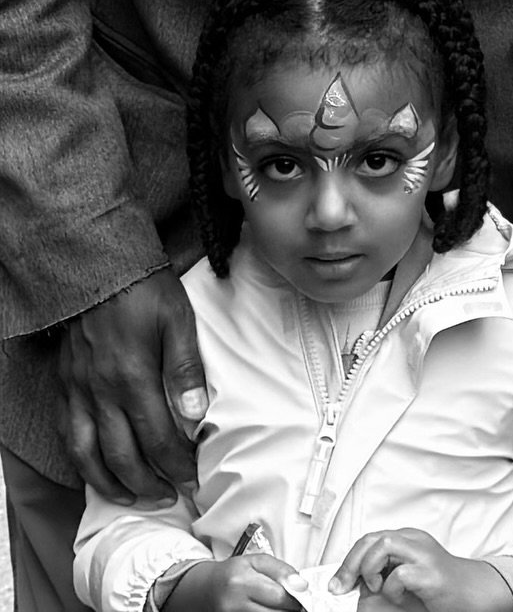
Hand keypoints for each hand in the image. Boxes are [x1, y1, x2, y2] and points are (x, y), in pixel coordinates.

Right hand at [58, 269, 207, 503]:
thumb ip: (186, 368)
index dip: (175, 465)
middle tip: (169, 496)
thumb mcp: (178, 318)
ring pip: (87, 456)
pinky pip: (67, 434)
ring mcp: (78, 391)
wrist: (100, 267)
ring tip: (134, 497)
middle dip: (147, 484)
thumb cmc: (145, 291)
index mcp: (133, 377)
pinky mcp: (65, 385)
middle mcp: (101, 392)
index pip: (157, 438)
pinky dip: (81, 461)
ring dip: (111, 483)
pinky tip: (97, 469)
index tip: (192, 478)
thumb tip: (195, 415)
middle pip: (121, 456)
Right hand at [168, 557, 302, 611]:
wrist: (205, 591)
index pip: (279, 595)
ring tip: (285, 607)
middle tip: (299, 605)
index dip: (297, 598)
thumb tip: (300, 584)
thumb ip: (280, 569)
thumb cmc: (232, 574)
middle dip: (291, 609)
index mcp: (241, 581)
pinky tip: (272, 610)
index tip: (306, 597)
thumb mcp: (255, 562)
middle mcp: (234, 603)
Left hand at [332, 529, 512, 611]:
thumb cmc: (438, 589)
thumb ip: (381, 578)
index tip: (336, 583)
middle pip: (372, 538)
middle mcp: (414, 541)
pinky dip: (392, 589)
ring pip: (383, 545)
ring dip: (370, 570)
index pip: (369, 539)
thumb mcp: (403, 581)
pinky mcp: (431, 573)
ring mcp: (423, 554)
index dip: (347, 560)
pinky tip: (400, 596)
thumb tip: (352, 586)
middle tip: (341, 587)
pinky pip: (400, 574)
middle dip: (349, 564)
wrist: (473, 593)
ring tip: (376, 587)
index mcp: (406, 540)